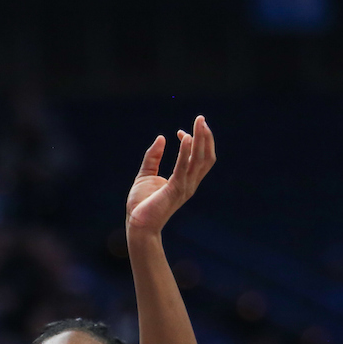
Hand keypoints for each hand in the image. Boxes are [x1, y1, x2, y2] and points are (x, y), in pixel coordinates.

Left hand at [126, 116, 215, 236]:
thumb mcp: (146, 175)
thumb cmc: (141, 204)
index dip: (194, 142)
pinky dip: (185, 152)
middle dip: (205, 137)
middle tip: (201, 119)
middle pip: (205, 157)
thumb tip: (161, 138)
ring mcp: (184, 187)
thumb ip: (153, 157)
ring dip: (200, 139)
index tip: (181, 132)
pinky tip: (185, 137)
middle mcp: (189, 184)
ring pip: (198, 160)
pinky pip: (183, 167)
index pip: (198, 158)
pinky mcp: (174, 190)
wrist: (137, 224)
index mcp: (185, 181)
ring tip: (199, 122)